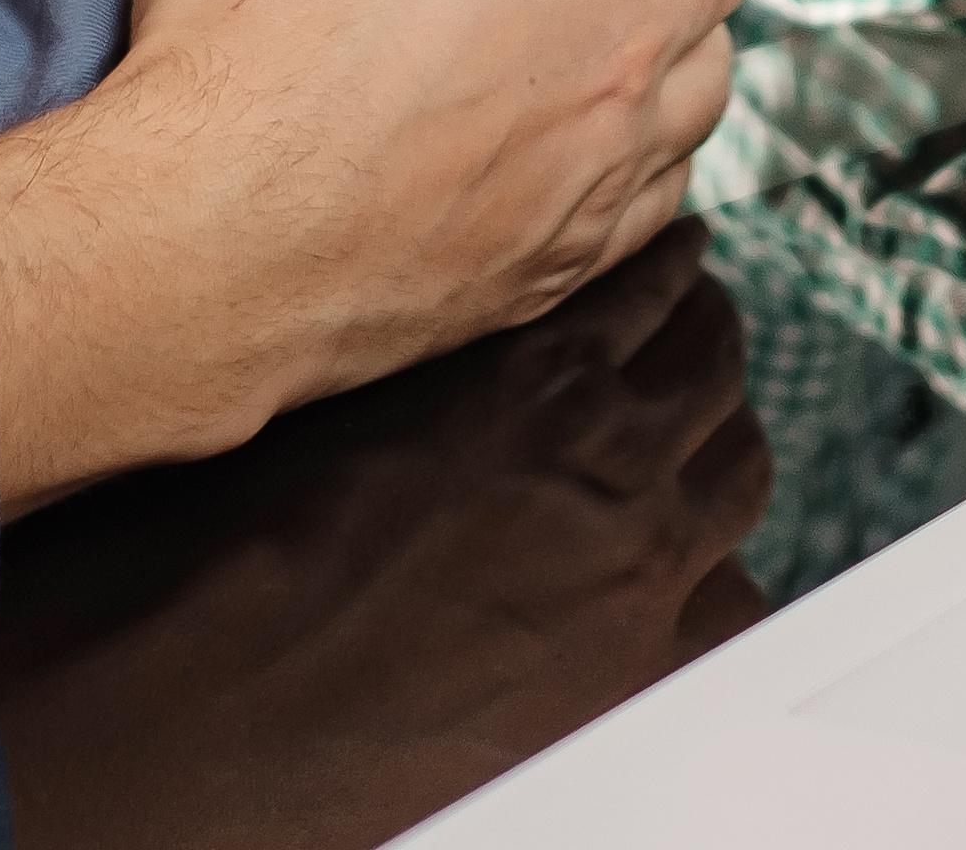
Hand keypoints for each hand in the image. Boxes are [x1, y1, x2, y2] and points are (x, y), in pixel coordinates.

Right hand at [0, 0, 744, 507]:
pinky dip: (652, 138)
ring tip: (630, 2)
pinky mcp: (570, 257)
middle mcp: (624, 40)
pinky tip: (601, 129)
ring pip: (714, 70)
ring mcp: (606, 160)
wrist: (210, 246)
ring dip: (686, 19)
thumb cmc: (242, 38)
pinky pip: (666, 184)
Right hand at [0, 223, 766, 846]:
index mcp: (526, 367)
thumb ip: (418, 349)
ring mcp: (638, 564)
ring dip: (724, 437)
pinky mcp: (641, 669)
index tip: (669, 256)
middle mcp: (603, 451)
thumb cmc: (233, 556)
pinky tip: (694, 570)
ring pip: (740, 467)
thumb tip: (437, 314)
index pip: (643, 277)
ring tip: (706, 431)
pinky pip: (736, 603)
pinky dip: (719, 575)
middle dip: (705, 332)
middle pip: (711, 358)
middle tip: (697, 325)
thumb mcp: (326, 394)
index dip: (662, 261)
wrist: (225, 709)